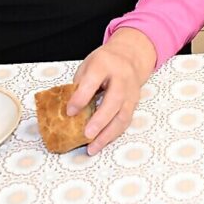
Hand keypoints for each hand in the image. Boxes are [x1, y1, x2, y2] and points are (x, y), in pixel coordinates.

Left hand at [68, 27, 156, 154]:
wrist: (130, 56)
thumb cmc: (104, 62)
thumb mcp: (88, 65)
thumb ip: (80, 85)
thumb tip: (69, 111)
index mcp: (104, 64)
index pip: (93, 81)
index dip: (81, 97)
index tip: (69, 112)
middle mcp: (121, 77)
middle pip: (114, 99)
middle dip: (100, 119)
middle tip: (87, 135)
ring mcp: (131, 91)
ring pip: (123, 115)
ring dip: (108, 134)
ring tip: (93, 148)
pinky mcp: (134, 103)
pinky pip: (125, 121)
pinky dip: (113, 134)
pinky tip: (101, 142)